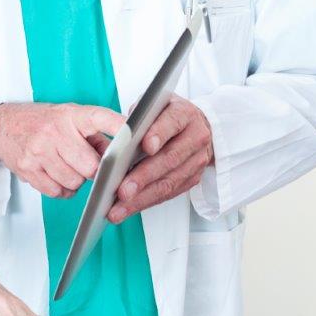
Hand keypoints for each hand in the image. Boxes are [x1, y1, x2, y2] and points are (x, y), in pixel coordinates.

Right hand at [0, 103, 124, 197]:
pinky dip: (61, 189)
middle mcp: (55, 131)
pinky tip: (56, 175)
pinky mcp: (28, 168)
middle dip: (93, 170)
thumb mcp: (70, 118)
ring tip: (67, 167)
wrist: (2, 126)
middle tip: (86, 163)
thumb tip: (121, 154)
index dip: (119, 127)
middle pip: (91, 166)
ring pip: (75, 182)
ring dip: (76, 181)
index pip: (100, 119)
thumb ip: (96, 135)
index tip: (134, 134)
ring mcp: (39, 151)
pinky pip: (57, 191)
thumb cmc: (42, 122)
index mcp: (71, 115)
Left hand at [108, 95, 213, 222]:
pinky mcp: (193, 179)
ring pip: (168, 182)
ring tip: (119, 208)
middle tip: (122, 191)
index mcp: (184, 114)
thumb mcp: (153, 106)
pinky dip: (146, 202)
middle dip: (143, 177)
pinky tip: (128, 208)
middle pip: (169, 159)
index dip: (159, 134)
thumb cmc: (166, 116)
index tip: (145, 146)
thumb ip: (139, 116)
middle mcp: (195, 137)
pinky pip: (168, 193)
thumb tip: (120, 134)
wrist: (196, 127)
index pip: (172, 122)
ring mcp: (196, 160)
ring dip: (142, 198)